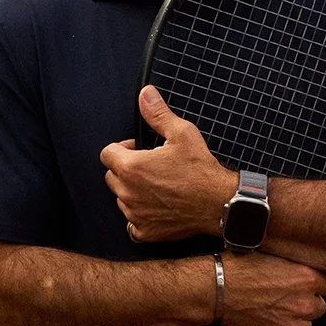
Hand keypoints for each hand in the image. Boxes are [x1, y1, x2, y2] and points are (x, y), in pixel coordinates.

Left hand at [101, 86, 236, 241]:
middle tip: (149, 166)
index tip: (137, 149)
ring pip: (121, 199)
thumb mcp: (182, 134)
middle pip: (111, 176)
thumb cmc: (201, 170)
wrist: (219, 203)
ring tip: (156, 185)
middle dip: (125, 169)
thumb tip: (145, 95)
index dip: (121, 148)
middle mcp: (128, 192)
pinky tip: (157, 206)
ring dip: (132, 191)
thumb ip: (158, 114)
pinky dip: (140, 215)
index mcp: (131, 167)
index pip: (106, 154)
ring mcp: (135, 214)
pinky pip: (131, 223)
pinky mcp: (145, 231)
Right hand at [219, 252, 325, 325]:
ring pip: (305, 324)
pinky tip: (264, 318)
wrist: (216, 290)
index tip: (310, 282)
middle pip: (321, 307)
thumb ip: (297, 265)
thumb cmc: (241, 266)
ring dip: (295, 318)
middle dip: (308, 301)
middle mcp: (304, 303)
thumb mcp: (275, 255)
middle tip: (288, 295)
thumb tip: (308, 268)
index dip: (320, 283)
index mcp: (307, 278)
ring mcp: (291, 324)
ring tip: (275, 307)